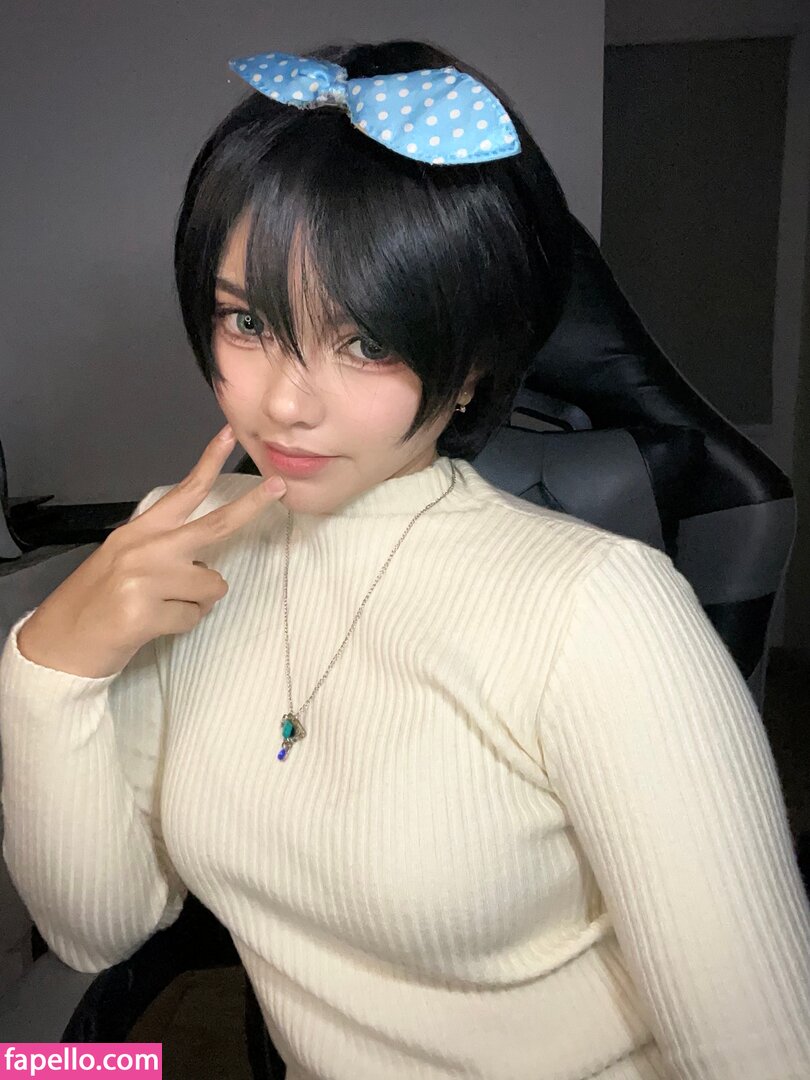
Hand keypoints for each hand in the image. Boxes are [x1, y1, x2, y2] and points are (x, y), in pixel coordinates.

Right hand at [17, 426, 285, 677]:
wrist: (58, 644)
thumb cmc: (96, 603)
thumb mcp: (122, 562)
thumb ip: (162, 551)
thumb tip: (205, 563)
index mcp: (138, 532)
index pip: (181, 492)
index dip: (208, 462)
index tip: (229, 435)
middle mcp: (144, 548)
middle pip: (215, 525)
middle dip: (251, 506)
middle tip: (278, 487)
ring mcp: (144, 579)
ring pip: (211, 586)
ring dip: (196, 602)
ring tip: (159, 608)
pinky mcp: (144, 612)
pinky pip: (193, 617)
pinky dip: (180, 625)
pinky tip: (150, 625)